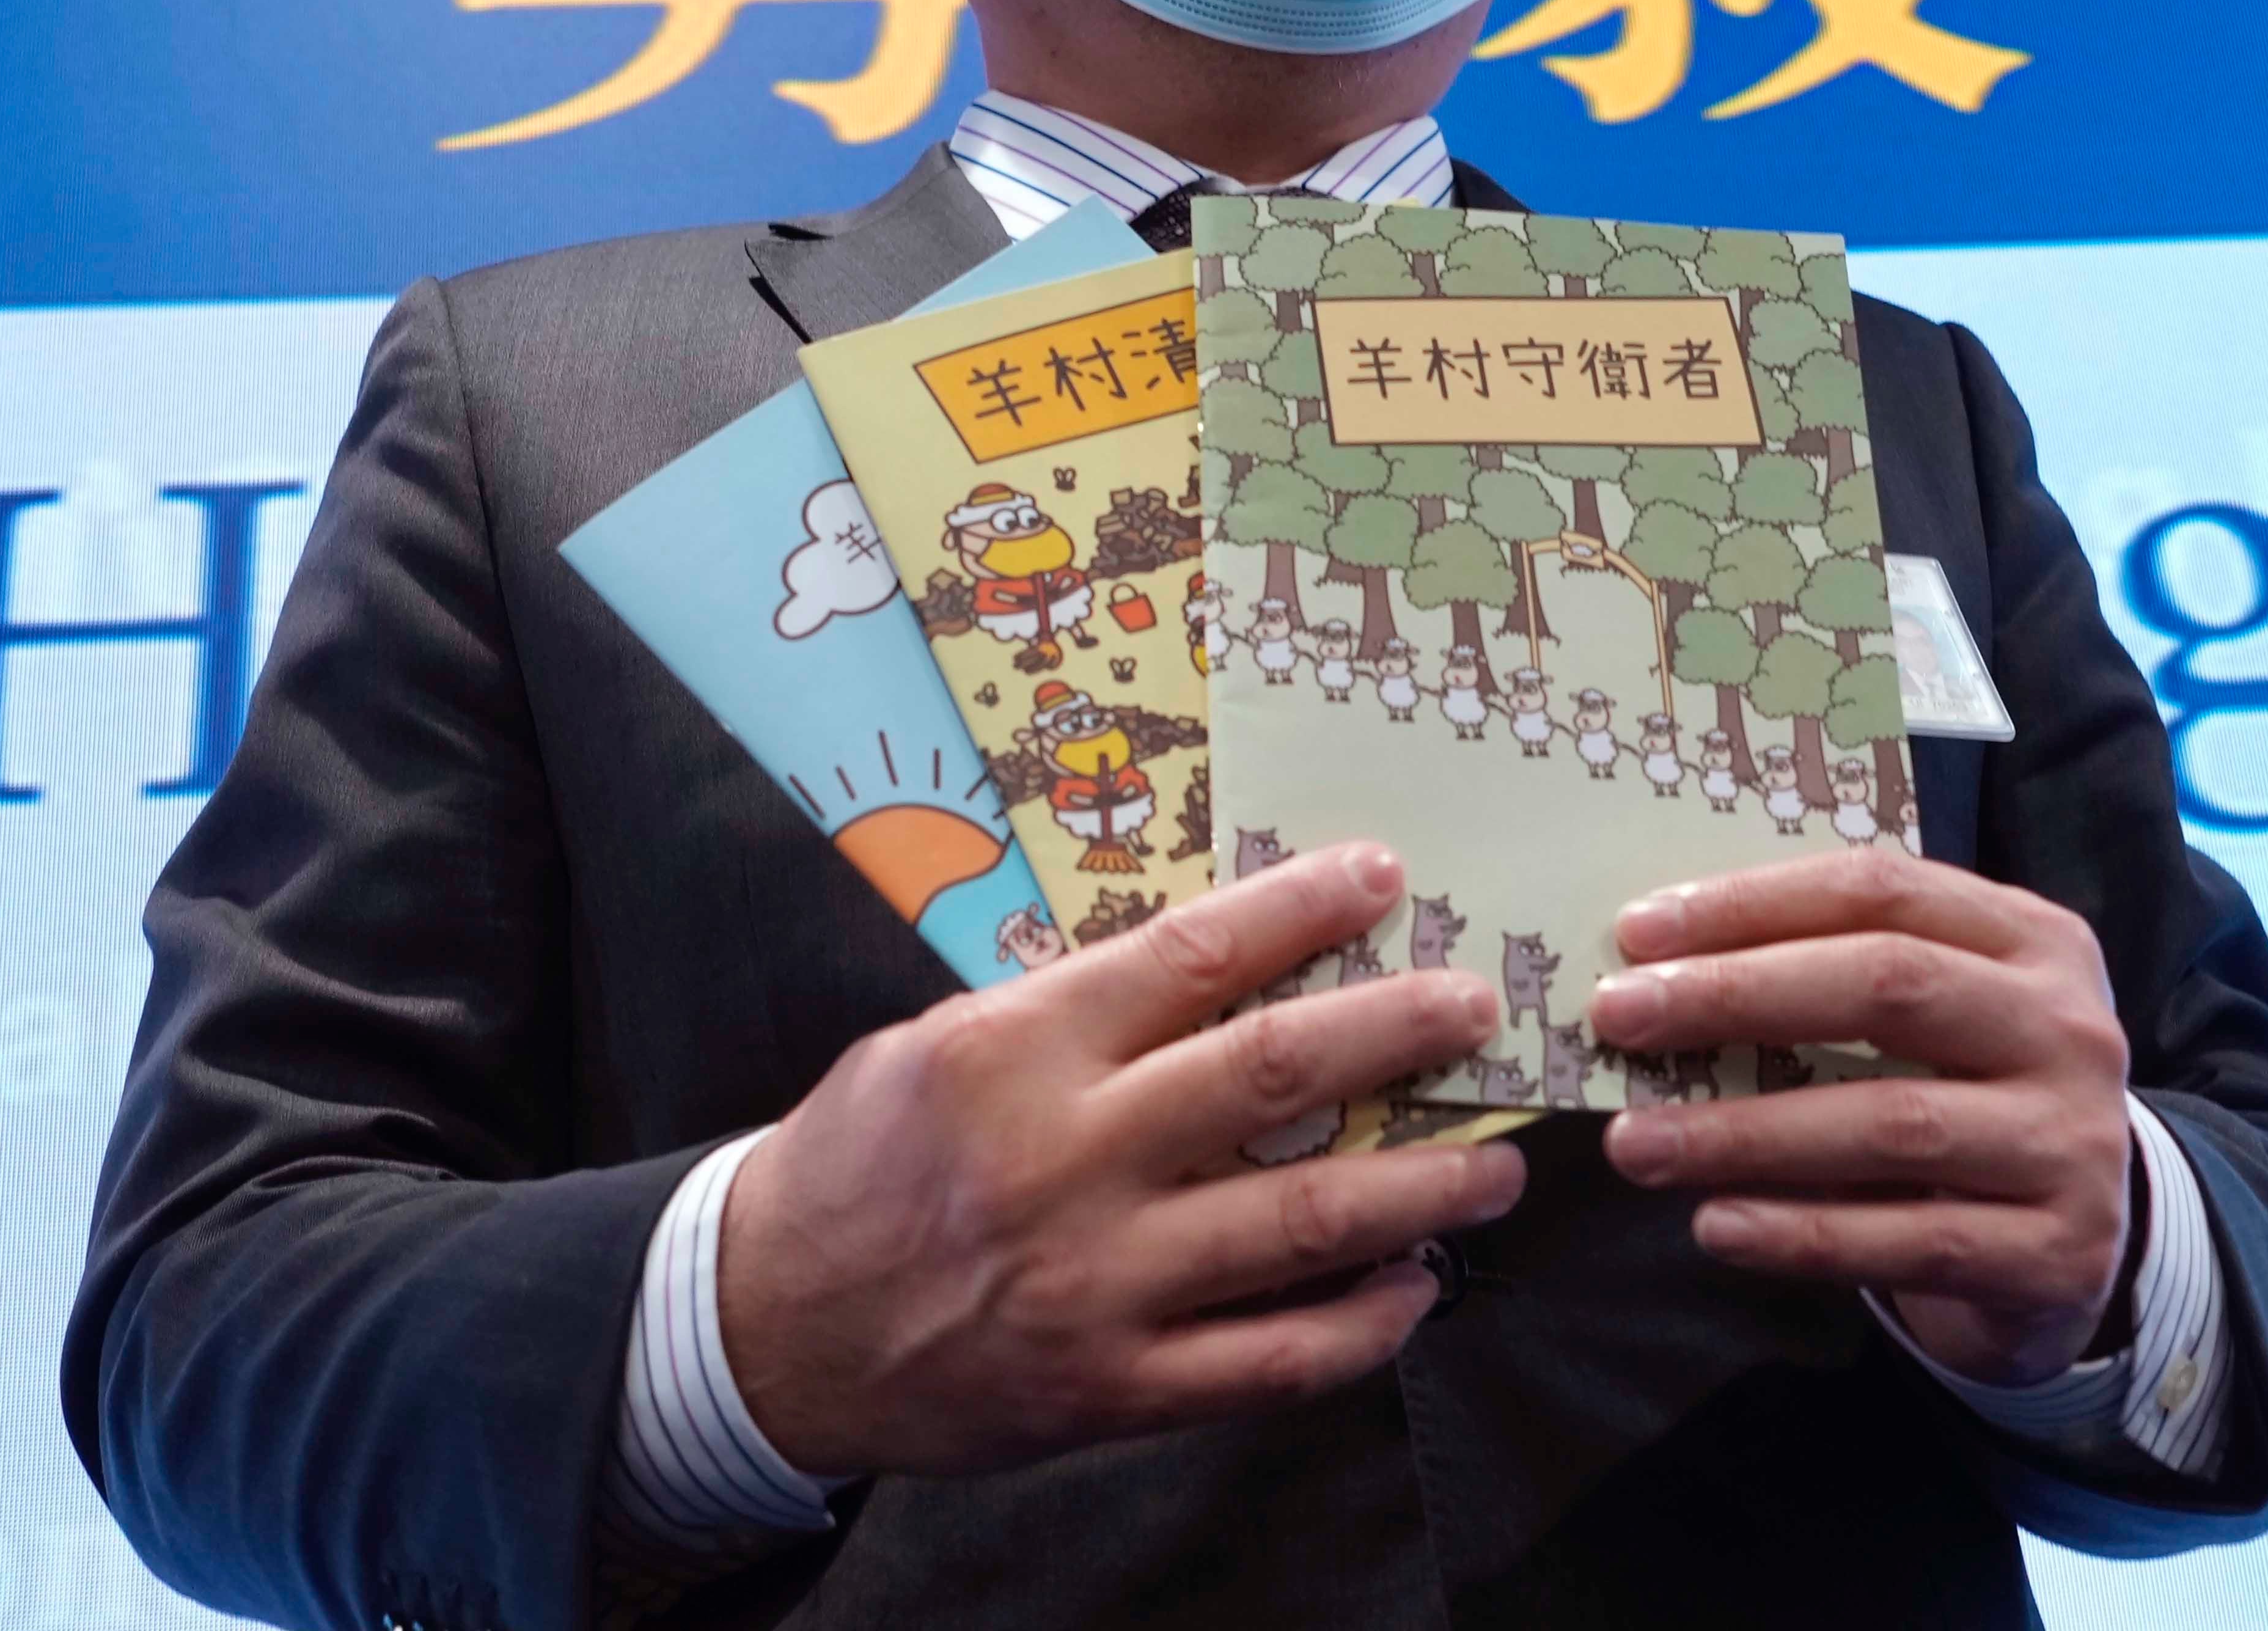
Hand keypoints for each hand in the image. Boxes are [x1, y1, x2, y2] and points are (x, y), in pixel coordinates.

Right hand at [720, 843, 1525, 1477]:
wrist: (768, 1327)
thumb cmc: (858, 1164)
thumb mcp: (933, 1048)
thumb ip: (1062, 1016)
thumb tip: (1206, 969)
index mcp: (1015, 1054)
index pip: (1189, 960)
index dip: (1298, 913)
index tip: (1382, 879)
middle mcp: (1065, 1162)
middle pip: (1271, 1080)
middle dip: (1396, 1034)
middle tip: (1481, 1008)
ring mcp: (1096, 1285)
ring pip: (1300, 1227)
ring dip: (1421, 1191)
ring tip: (1498, 1164)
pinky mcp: (1111, 1389)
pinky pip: (1269, 1361)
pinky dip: (1359, 1327)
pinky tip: (1415, 1291)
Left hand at [1590, 854, 2134, 1384]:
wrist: (2074, 1248)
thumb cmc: (1963, 1101)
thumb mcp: (1929, 1019)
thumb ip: (1825, 979)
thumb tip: (1653, 972)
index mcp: (2029, 939)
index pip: (1879, 890)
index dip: (1751, 905)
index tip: (1635, 934)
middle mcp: (2066, 1029)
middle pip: (1887, 986)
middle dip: (1734, 997)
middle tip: (1617, 1019)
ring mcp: (2073, 1144)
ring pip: (1891, 1122)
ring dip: (1743, 1133)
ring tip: (1636, 1143)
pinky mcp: (2058, 1255)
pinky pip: (1909, 1240)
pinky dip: (1800, 1234)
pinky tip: (1716, 1226)